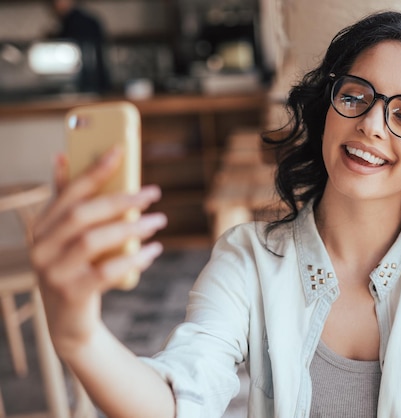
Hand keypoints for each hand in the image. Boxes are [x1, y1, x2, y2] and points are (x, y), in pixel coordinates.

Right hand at [31, 146, 166, 354]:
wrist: (70, 323)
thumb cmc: (76, 270)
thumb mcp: (68, 237)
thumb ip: (68, 201)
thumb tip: (62, 156)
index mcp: (41, 228)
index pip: (68, 192)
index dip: (94, 170)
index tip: (120, 150)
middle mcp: (40, 248)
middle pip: (82, 214)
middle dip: (121, 199)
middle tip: (153, 193)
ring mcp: (52, 272)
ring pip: (93, 240)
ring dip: (131, 227)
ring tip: (159, 221)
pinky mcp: (71, 294)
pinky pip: (106, 272)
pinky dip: (134, 258)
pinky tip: (154, 250)